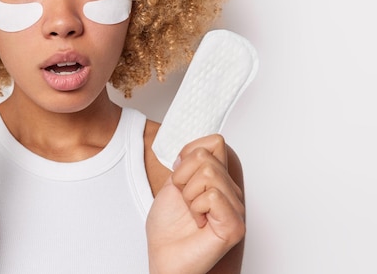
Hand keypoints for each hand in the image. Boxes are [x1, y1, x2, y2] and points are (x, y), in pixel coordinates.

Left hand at [146, 134, 244, 273]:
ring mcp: (235, 208)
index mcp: (218, 180)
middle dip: (183, 178)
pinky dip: (196, 208)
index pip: (215, 141)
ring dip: (189, 195)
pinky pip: (213, 195)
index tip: (179, 175)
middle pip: (206, 156)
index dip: (190, 153)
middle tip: (185, 201)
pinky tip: (199, 223)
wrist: (164, 257)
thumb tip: (194, 148)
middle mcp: (230, 192)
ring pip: (209, 174)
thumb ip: (186, 164)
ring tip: (192, 213)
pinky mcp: (234, 225)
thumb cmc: (167, 229)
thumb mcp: (172, 185)